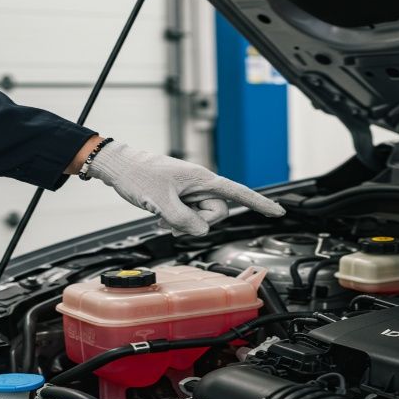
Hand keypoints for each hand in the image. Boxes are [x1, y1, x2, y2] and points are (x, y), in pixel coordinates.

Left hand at [83, 141, 284, 235]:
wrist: (119, 166)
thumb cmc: (138, 175)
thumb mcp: (161, 201)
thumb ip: (184, 220)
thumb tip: (202, 232)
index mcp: (202, 179)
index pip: (238, 193)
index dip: (259, 203)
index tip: (279, 212)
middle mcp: (200, 186)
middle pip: (217, 214)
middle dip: (197, 222)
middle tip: (172, 215)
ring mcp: (191, 194)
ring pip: (202, 220)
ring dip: (183, 224)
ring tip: (162, 214)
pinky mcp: (181, 200)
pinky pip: (188, 219)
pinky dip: (176, 222)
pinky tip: (160, 215)